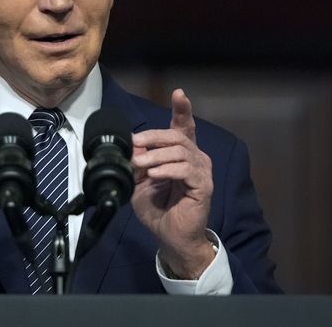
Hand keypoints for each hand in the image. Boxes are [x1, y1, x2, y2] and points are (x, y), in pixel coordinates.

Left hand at [130, 89, 215, 278]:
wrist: (170, 237)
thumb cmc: (159, 209)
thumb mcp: (140, 181)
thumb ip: (137, 162)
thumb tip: (129, 145)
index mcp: (181, 154)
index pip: (184, 126)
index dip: (182, 109)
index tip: (179, 93)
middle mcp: (195, 158)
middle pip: (177, 135)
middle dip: (153, 136)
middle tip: (135, 144)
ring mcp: (201, 171)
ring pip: (180, 151)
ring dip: (155, 155)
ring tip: (140, 164)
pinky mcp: (203, 186)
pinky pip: (185, 169)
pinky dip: (167, 169)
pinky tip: (155, 174)